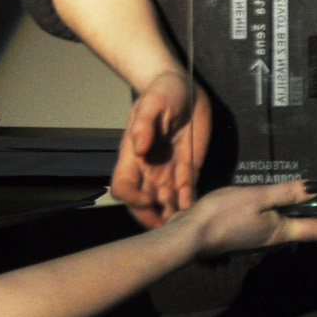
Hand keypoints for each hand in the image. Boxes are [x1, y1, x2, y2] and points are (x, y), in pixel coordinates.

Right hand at [111, 71, 210, 227]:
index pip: (123, 187)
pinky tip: (194, 207)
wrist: (185, 89)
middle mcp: (148, 168)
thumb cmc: (162, 93)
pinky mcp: (188, 167)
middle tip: (166, 227)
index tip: (147, 200)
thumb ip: (144, 124)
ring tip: (183, 222)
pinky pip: (186, 190)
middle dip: (151, 216)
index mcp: (132, 156)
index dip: (131, 198)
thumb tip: (139, 148)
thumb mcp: (152, 104)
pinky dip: (188, 201)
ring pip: (164, 201)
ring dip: (171, 213)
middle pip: (142, 202)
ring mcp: (168, 170)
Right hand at [177, 180, 316, 256]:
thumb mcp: (259, 197)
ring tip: (305, 191)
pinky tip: (275, 196)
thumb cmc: (223, 215)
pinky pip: (274, 222)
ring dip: (302, 209)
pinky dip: (283, 209)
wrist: (189, 236)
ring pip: (290, 224)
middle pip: (307, 227)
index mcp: (282, 233)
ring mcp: (260, 238)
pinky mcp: (247, 234)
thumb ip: (288, 193)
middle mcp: (275, 239)